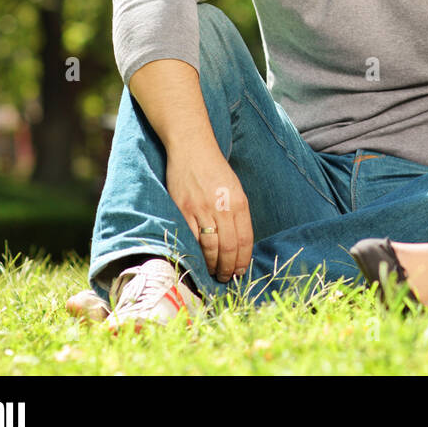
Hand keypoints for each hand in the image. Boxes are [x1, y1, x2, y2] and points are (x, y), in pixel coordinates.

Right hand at [165, 145, 252, 282]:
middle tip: (227, 278)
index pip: (245, 240)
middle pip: (229, 247)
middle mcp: (222, 207)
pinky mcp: (182, 210)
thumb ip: (237, 213)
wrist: (192, 149)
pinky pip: (190, 238)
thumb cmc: (215, 170)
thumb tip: (238, 243)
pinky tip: (197, 261)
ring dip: (213, 265)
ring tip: (214, 273)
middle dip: (229, 267)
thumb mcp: (235, 189)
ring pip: (210, 247)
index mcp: (239, 202)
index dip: (243, 260)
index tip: (241, 271)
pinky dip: (195, 253)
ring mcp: (201, 210)